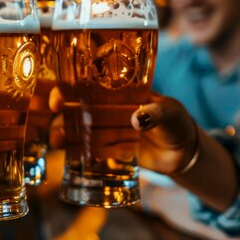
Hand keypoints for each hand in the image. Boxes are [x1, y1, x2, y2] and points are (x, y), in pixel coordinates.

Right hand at [48, 87, 197, 174]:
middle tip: (55, 123)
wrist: (183, 153)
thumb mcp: (172, 112)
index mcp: (117, 91)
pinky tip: (68, 154)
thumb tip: (137, 120)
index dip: (67, 88)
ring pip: (76, 129)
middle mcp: (106, 108)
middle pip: (74, 107)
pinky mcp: (107, 149)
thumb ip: (157, 113)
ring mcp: (104, 129)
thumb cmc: (177, 123)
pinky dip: (74, 151)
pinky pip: (86, 149)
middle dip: (58, 114)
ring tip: (58, 142)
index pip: (87, 84)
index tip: (58, 98)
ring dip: (62, 133)